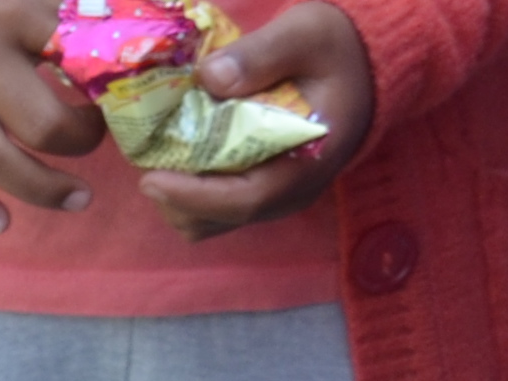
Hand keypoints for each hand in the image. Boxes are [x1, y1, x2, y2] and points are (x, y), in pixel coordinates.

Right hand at [0, 0, 106, 228]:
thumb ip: (58, 17)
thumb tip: (117, 49)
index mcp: (12, 15)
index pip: (76, 60)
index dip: (107, 88)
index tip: (117, 96)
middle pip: (39, 122)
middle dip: (80, 143)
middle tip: (94, 145)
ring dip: (41, 187)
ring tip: (76, 199)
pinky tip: (1, 222)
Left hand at [136, 1, 373, 232]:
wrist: (363, 62)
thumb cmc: (335, 47)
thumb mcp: (306, 33)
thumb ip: (262, 54)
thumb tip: (209, 77)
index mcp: (309, 161)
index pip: (246, 199)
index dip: (193, 196)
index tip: (150, 179)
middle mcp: (290, 191)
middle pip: (216, 219)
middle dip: (173, 195)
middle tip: (144, 154)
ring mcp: (274, 196)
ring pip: (207, 220)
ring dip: (175, 195)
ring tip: (157, 152)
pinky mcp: (259, 189)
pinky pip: (211, 207)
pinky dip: (186, 190)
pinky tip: (175, 152)